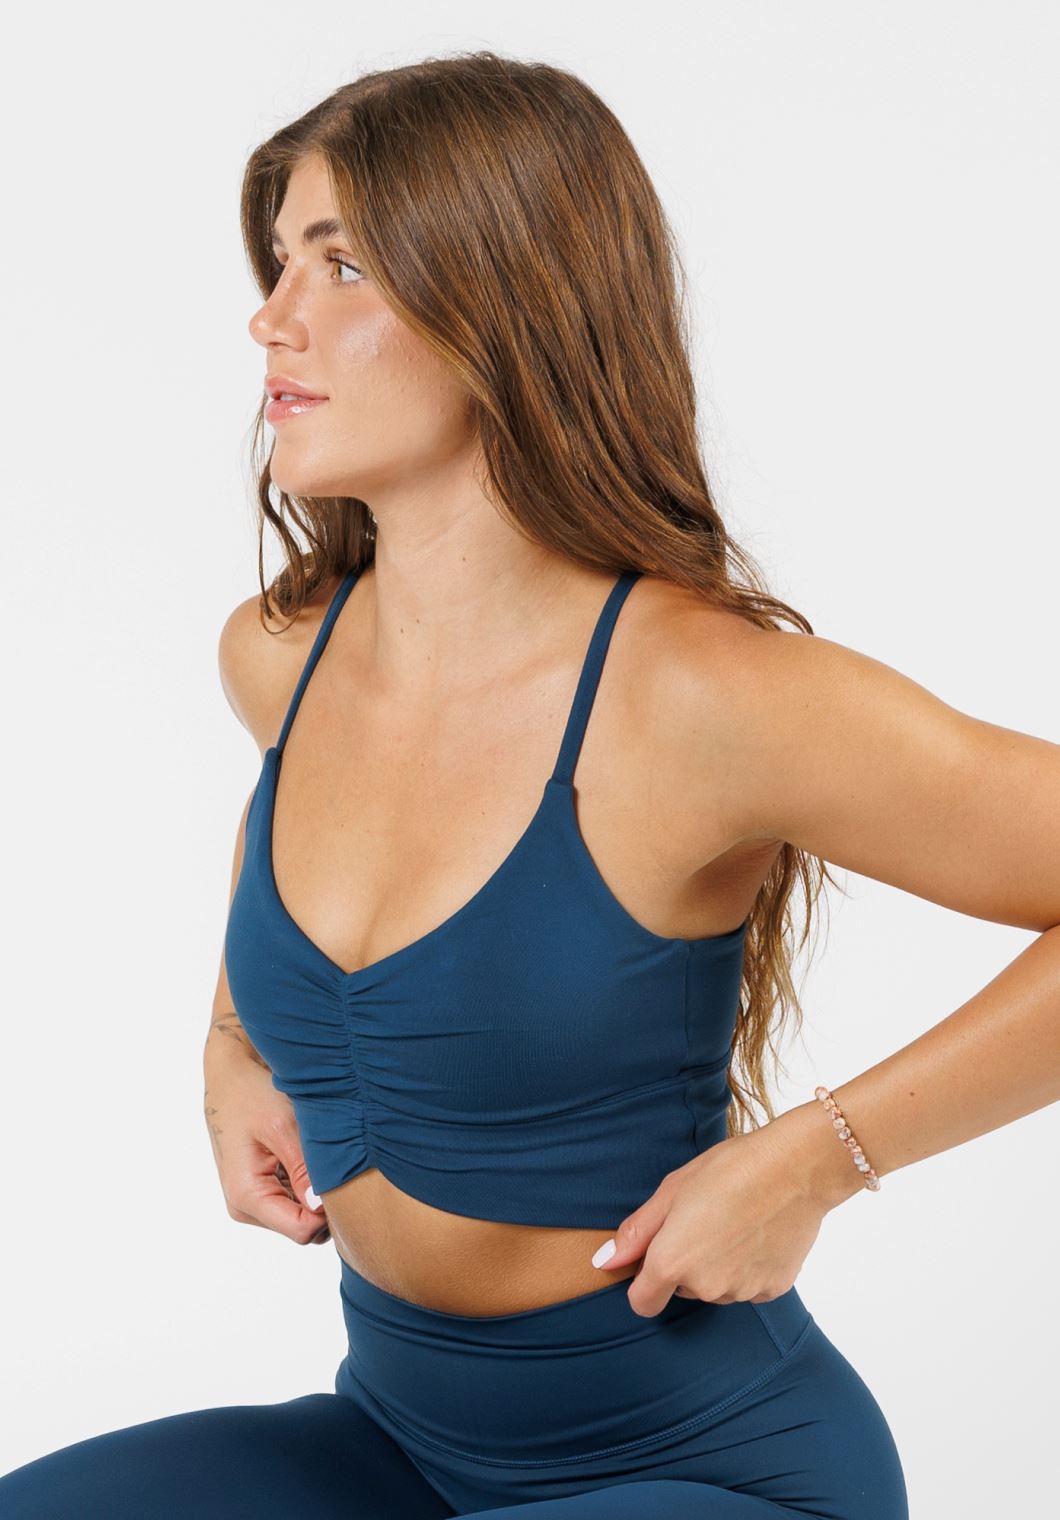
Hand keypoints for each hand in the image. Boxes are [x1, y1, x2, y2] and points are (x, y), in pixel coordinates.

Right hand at [202, 1043, 330, 1246]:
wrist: (230, 1076)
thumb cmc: (252, 1095)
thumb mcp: (283, 1127)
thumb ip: (302, 1170)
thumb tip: (321, 1209)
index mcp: (247, 1196)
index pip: (302, 1231)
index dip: (328, 1212)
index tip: (343, 1177)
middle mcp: (245, 1207)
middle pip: (303, 1227)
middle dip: (324, 1202)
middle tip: (334, 1161)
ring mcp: (251, 1200)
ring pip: (301, 1215)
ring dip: (316, 1191)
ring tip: (315, 1153)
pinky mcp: (260, 1189)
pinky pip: (293, 1200)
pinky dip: (307, 1183)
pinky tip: (304, 1153)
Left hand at [591, 1110, 828, 1317]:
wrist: (797, 1168)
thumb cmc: (730, 1169)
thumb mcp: (673, 1190)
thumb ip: (637, 1232)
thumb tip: (604, 1261)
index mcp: (673, 1262)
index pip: (642, 1303)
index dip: (644, 1281)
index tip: (657, 1255)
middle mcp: (706, 1287)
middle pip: (682, 1289)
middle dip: (685, 1263)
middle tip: (704, 1219)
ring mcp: (741, 1291)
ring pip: (716, 1287)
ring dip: (717, 1265)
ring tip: (735, 1221)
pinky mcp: (773, 1290)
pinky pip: (748, 1285)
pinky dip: (748, 1267)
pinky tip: (758, 1233)